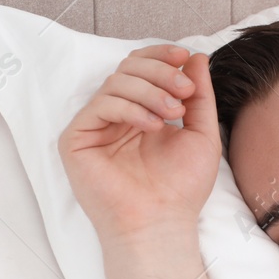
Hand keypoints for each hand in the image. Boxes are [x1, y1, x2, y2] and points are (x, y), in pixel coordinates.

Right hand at [58, 44, 220, 242]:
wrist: (162, 222)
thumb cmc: (182, 186)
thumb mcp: (201, 133)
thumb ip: (200, 96)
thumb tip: (196, 58)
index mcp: (143, 111)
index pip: (143, 69)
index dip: (161, 56)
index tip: (185, 57)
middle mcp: (118, 115)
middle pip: (128, 68)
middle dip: (160, 72)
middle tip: (184, 90)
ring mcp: (96, 126)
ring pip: (116, 82)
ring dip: (150, 90)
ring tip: (173, 113)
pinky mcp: (77, 139)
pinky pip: (100, 105)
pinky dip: (130, 108)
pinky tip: (151, 127)